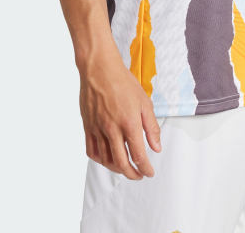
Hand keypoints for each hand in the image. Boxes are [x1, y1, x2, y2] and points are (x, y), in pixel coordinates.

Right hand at [78, 45, 162, 177]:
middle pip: (122, 163)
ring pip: (106, 160)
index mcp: (129, 123)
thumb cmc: (122, 81)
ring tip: (125, 167)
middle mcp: (112, 129)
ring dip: (117, 169)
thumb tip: (156, 147)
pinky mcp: (87, 126)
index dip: (145, 168)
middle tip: (139, 175)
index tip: (149, 172)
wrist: (99, 69)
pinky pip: (92, 150)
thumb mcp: (144, 102)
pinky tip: (107, 158)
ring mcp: (98, 129)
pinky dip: (100, 159)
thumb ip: (151, 127)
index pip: (139, 155)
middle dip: (132, 174)